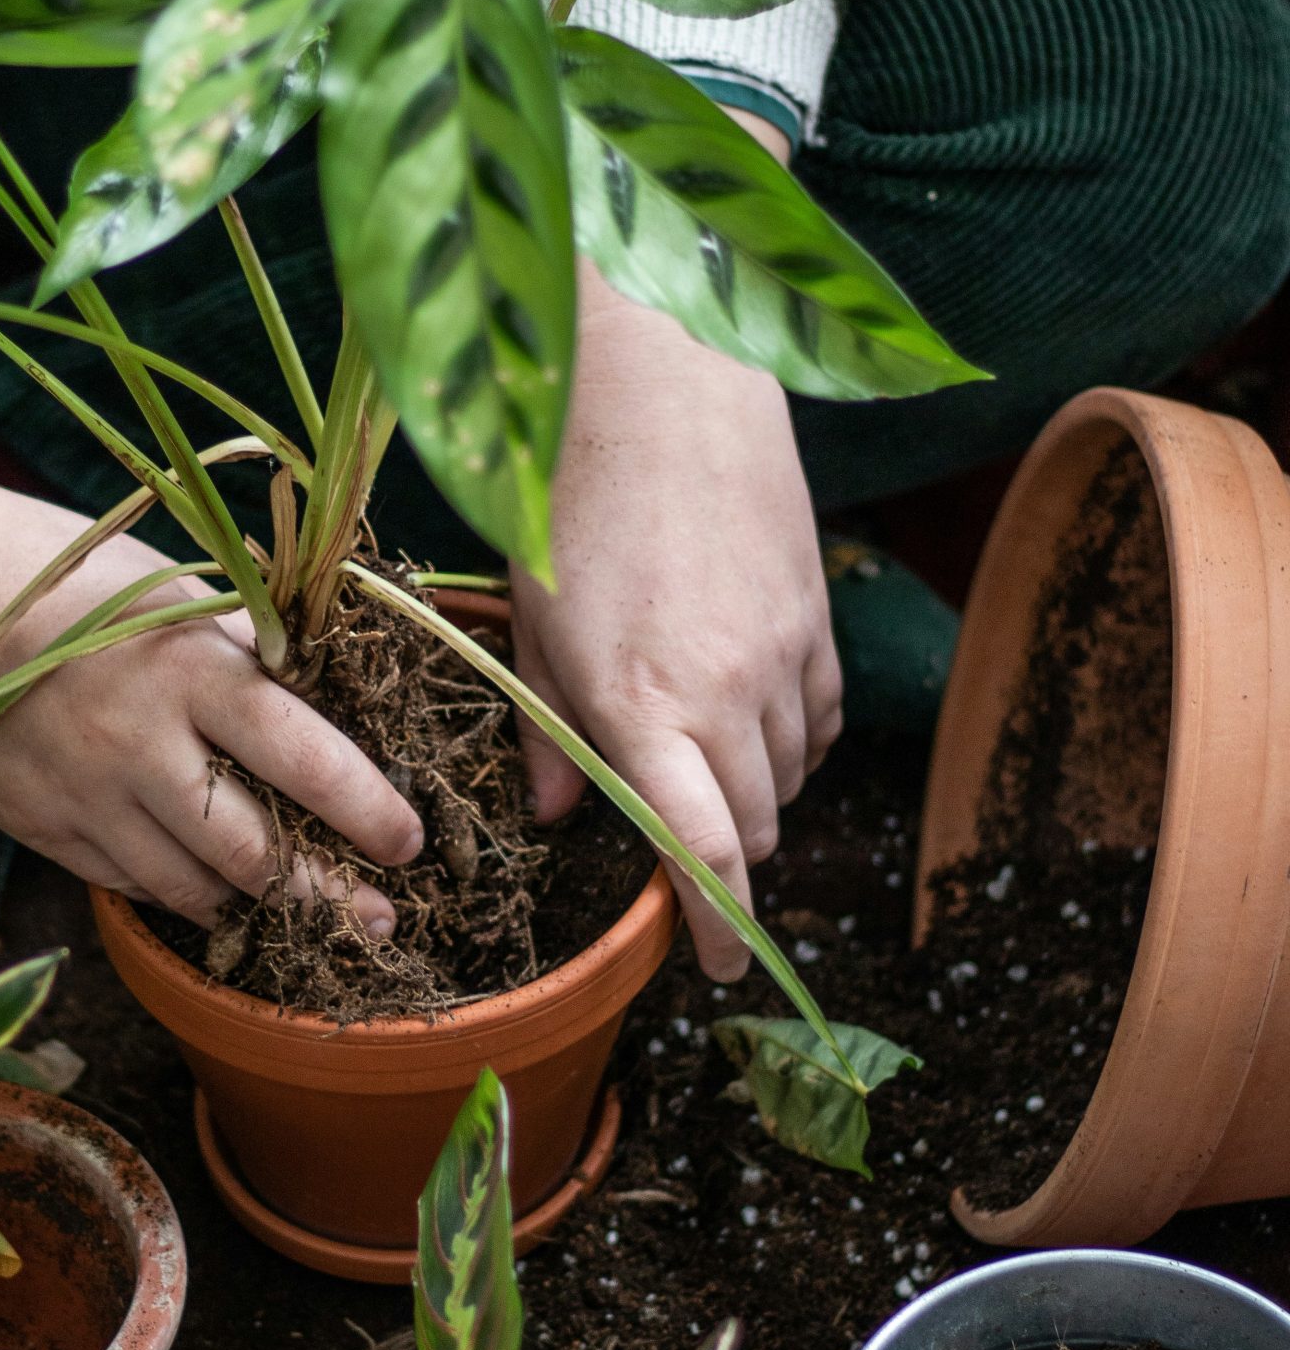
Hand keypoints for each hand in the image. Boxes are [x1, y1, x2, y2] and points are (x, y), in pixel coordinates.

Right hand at [0, 483, 422, 930]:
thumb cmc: (80, 581)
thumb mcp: (178, 593)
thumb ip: (249, 653)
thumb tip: (334, 698)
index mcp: (191, 669)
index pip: (304, 758)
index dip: (368, 810)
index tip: (408, 842)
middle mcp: (141, 744)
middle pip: (254, 851)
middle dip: (328, 893)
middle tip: (379, 916)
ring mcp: (87, 794)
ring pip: (194, 888)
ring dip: (256, 904)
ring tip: (300, 908)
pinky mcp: (43, 825)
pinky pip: (132, 886)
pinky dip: (180, 893)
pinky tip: (210, 889)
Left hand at [510, 141, 841, 977]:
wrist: (663, 384)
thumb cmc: (571, 498)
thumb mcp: (530, 618)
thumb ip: (548, 724)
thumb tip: (554, 812)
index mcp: (641, 703)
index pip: (703, 850)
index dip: (712, 923)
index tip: (710, 966)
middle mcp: (726, 692)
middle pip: (753, 828)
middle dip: (718, 857)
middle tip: (672, 845)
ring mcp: (784, 655)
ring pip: (788, 778)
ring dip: (749, 796)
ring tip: (693, 760)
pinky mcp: (816, 620)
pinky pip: (818, 723)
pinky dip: (788, 745)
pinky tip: (744, 718)